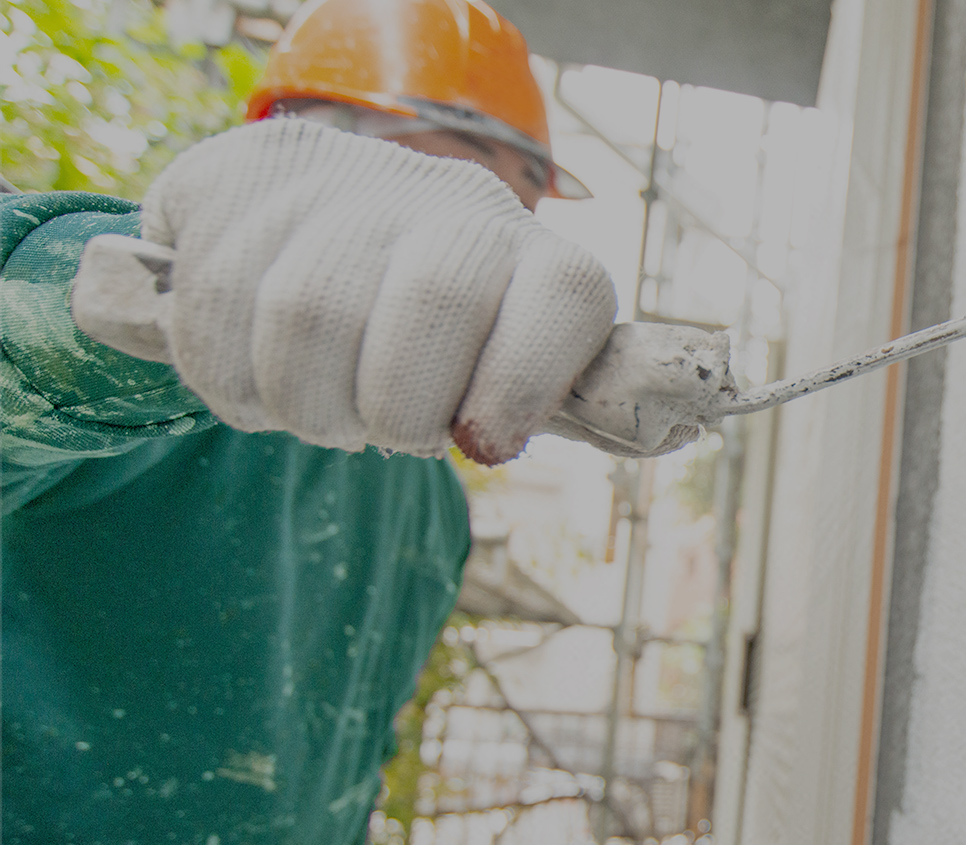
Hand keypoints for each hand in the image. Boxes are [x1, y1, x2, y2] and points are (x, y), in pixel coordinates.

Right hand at [137, 119, 614, 463]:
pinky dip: (232, 380)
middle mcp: (456, 204)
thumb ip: (549, 403)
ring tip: (324, 411)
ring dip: (306, 403)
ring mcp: (347, 184)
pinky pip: (217, 310)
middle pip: (430, 307)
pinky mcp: (245, 178)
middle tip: (385, 433)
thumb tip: (649, 430)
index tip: (481, 445)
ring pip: (308, 315)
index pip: (562, 302)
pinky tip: (258, 379)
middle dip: (396, 407)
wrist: (321, 217)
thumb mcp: (510, 366)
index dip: (523, 386)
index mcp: (541, 260)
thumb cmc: (440, 336)